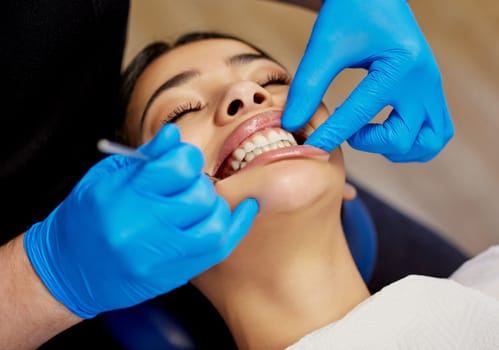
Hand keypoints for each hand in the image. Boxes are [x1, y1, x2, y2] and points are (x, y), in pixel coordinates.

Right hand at [24, 124, 257, 317]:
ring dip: (216, 206)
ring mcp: (158, 257)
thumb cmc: (86, 216)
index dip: (187, 158)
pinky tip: (245, 209)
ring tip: (201, 203)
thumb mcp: (106, 177)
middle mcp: (142, 229)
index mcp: (123, 196)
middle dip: (199, 184)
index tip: (182, 162)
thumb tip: (175, 134)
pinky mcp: (170, 276)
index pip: (178, 167)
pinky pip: (217, 250)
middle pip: (199, 196)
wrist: (69, 269)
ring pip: (214, 225)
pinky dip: (236, 226)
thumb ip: (145, 156)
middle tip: (186, 186)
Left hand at [281, 0, 453, 161]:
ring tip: (368, 134)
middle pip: (403, 139)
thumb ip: (307, 87)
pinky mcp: (431, 89)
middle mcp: (423, 80)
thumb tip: (291, 124)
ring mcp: (432, 86)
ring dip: (398, 148)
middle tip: (348, 129)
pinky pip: (436, 129)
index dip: (329, 136)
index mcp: (399, 66)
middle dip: (370, 143)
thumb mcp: (325, 47)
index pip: (359, 115)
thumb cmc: (349, 12)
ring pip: (431, 141)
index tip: (310, 150)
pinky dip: (413, 140)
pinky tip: (384, 130)